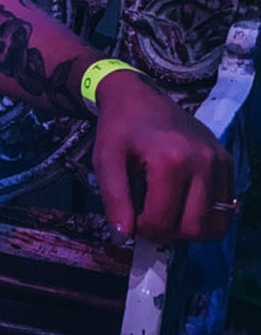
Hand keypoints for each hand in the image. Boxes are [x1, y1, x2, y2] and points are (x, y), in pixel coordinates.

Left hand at [91, 70, 235, 243]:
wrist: (138, 97)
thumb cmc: (119, 129)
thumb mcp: (105, 161)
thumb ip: (114, 200)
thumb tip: (123, 238)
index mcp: (171, 160)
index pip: (162, 221)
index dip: (141, 229)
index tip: (129, 216)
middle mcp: (203, 161)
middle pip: (193, 228)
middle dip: (167, 232)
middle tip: (147, 217)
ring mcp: (219, 161)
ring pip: (214, 224)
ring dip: (188, 228)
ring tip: (166, 211)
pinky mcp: (227, 162)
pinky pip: (225, 208)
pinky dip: (205, 215)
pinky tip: (182, 202)